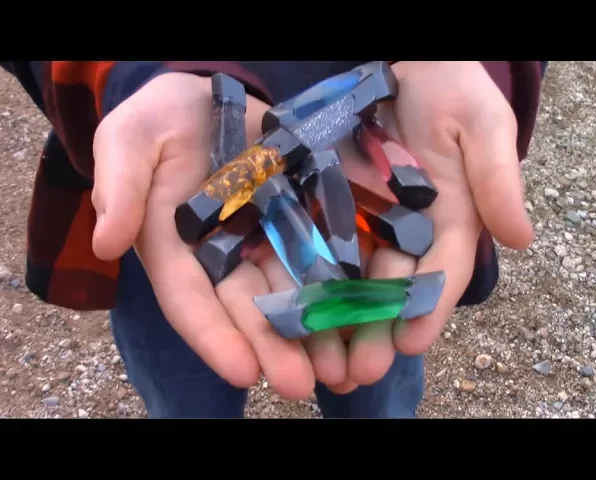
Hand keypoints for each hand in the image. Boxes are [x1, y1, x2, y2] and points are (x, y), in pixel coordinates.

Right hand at [91, 73, 319, 399]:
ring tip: (343, 368)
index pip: (191, 300)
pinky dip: (346, 280)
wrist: (207, 100)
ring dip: (317, 331)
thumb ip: (120, 187)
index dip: (214, 337)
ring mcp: (267, 238)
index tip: (242, 371)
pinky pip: (327, 249)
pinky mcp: (302, 216)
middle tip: (303, 385)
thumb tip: (107, 242)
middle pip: (250, 307)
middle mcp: (225, 256)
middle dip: (275, 348)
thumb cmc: (159, 121)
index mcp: (177, 250)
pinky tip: (367, 309)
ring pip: (293, 290)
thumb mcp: (128, 141)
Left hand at [329, 61, 534, 387]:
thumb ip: (498, 179)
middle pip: (394, 285)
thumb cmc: (454, 90)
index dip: (430, 306)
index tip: (411, 342)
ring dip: (339, 316)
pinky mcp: (334, 200)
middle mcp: (409, 229)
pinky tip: (292, 304)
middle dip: (378, 329)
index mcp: (451, 219)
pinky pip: (319, 240)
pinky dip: (308, 273)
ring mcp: (368, 217)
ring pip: (353, 273)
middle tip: (358, 371)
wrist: (411, 65)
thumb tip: (522, 239)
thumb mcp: (483, 126)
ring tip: (321, 356)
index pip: (444, 271)